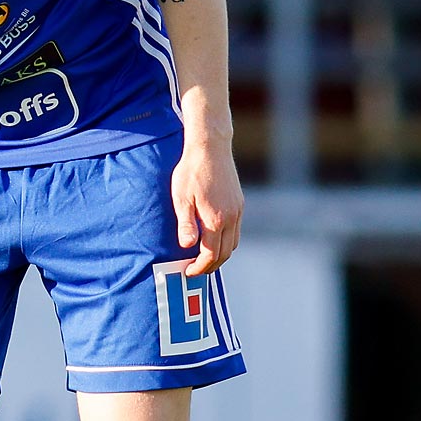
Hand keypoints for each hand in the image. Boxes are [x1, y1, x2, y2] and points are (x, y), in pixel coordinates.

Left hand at [171, 138, 243, 275]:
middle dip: (210, 265)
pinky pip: (236, 230)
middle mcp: (231, 218)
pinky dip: (226, 241)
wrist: (210, 148)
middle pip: (225, 253)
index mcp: (216, 219)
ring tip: (203, 259)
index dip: (200, 267)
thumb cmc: (191, 172)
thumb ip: (186, 224)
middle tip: (195, 270)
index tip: (188, 272)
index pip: (211, 254)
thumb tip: (188, 246)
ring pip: (233, 243)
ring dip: (220, 255)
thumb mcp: (181, 198)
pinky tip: (214, 239)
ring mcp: (238, 211)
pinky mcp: (239, 203)